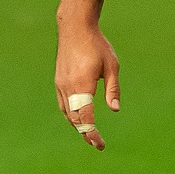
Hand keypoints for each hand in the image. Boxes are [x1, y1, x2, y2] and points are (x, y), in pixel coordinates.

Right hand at [55, 24, 121, 149]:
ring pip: (67, 113)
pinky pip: (63, 104)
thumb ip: (113, 89)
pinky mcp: (59, 81)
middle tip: (97, 144)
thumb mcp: (112, 66)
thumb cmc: (97, 45)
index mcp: (83, 85)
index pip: (86, 117)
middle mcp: (68, 87)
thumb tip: (115, 110)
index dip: (92, 133)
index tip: (99, 144)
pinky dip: (71, 115)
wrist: (75, 29)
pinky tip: (79, 118)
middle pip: (75, 119)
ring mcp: (61, 84)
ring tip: (89, 134)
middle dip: (85, 133)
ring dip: (77, 125)